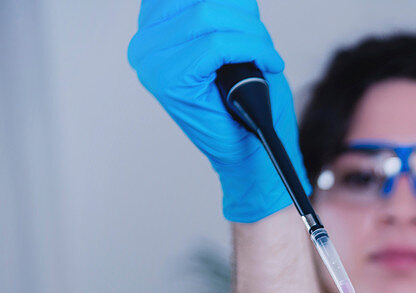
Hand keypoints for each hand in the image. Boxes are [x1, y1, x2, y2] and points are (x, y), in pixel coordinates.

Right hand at [127, 0, 306, 221]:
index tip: (249, 21)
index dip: (232, 4)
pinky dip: (253, 51)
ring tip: (266, 59)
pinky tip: (268, 66)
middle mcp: (145, 44)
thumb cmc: (248, 102)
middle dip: (247, 19)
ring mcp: (153, 62)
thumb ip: (221, 12)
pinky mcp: (169, 80)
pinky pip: (217, 44)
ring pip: (210, 17)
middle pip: (202, 0)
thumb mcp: (232, 41)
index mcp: (155, 30)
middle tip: (264, 47)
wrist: (252, 153)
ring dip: (254, 37)